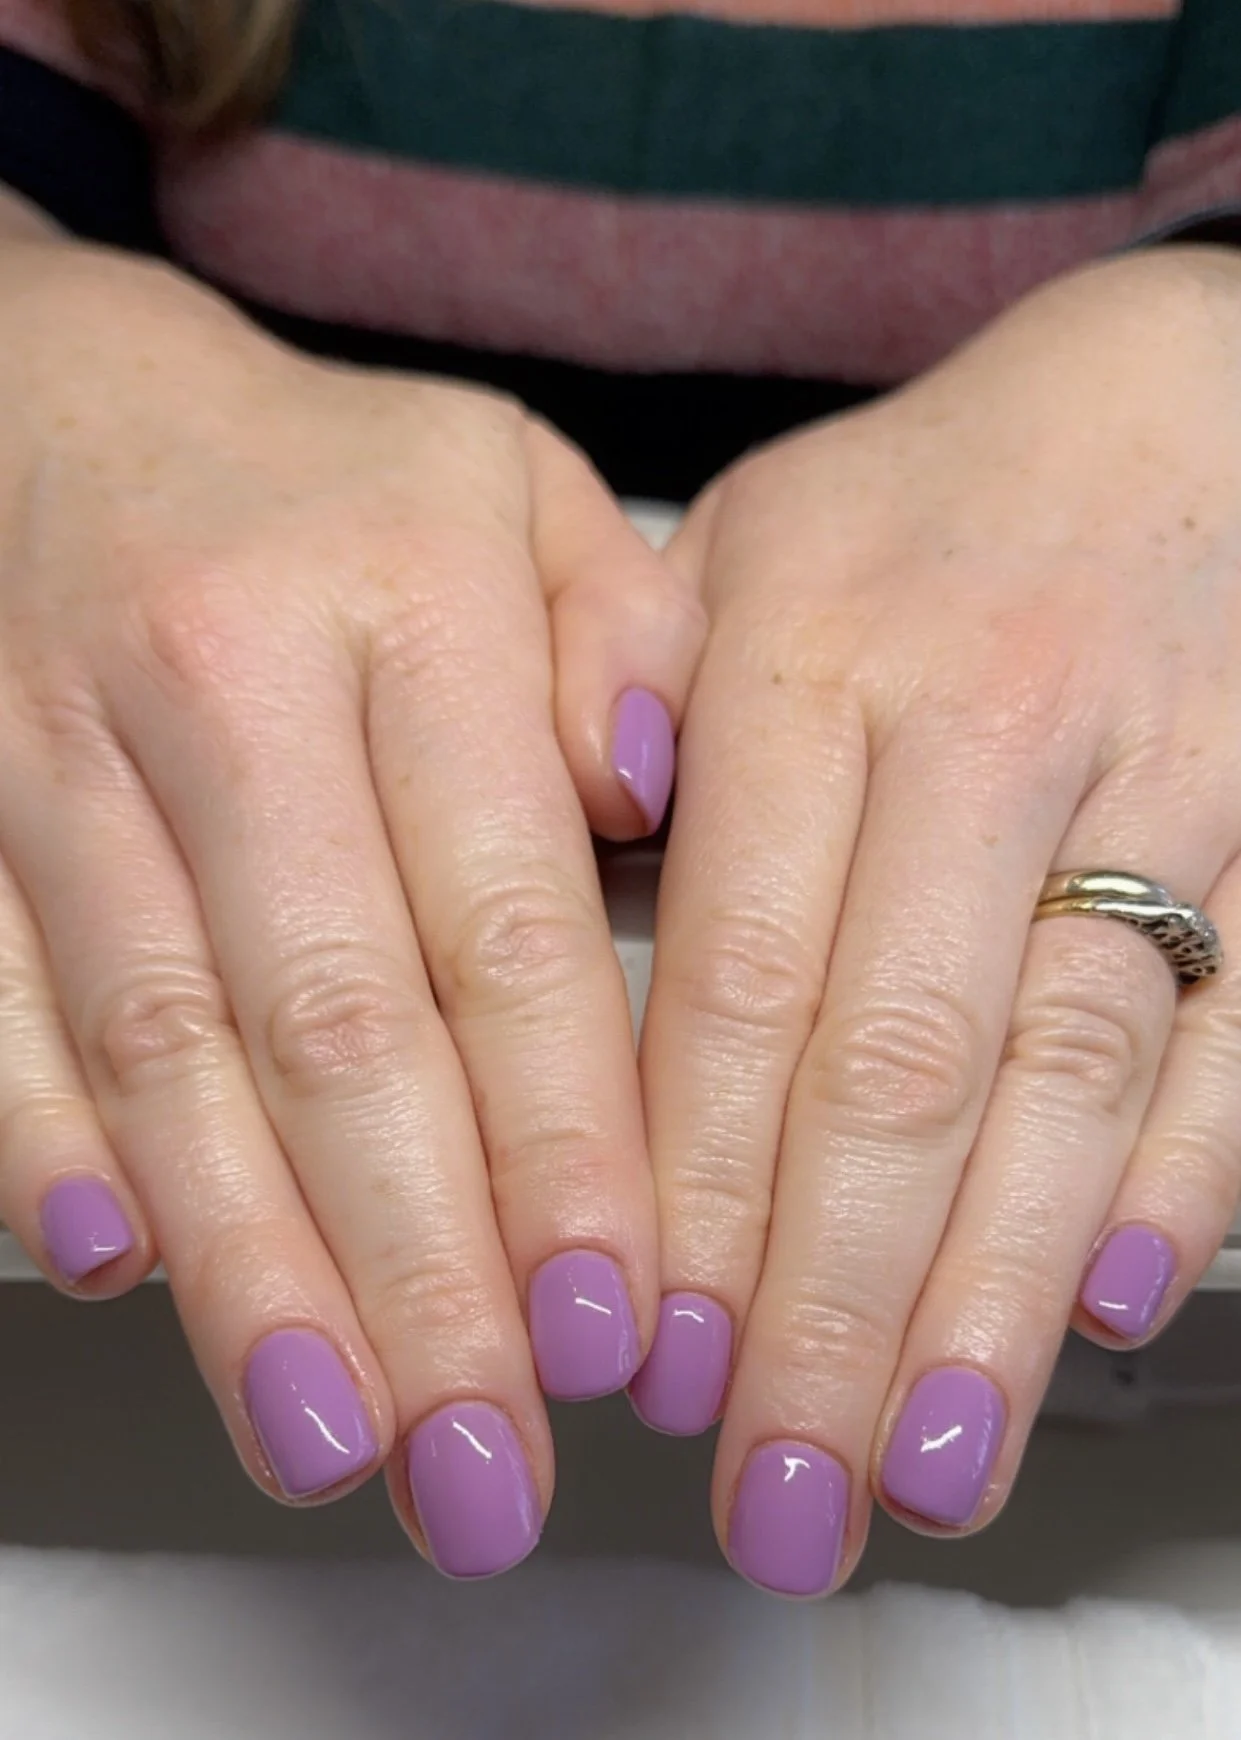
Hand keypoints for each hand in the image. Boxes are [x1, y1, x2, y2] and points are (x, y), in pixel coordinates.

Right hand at [0, 223, 702, 1573]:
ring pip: (160, 1044)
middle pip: (330, 1019)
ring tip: (330, 1435)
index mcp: (403, 594)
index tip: (614, 1315)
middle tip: (486, 1456)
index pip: (499, 911)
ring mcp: (58, 752)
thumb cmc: (330, 476)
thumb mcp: (516, 490)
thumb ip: (622, 633)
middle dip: (415, 1265)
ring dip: (247, 1261)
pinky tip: (114, 1273)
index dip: (561, 1131)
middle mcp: (224, 682)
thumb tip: (651, 794)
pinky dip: (41, 1143)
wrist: (57, 401)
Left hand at [635, 247, 1240, 1594]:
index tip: (648, 1351)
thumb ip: (637, 714)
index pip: (738, 966)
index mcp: (816, 654)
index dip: (692, 1181)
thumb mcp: (750, 548)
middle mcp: (986, 719)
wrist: (1185, 399)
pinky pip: (1236, 1024)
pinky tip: (1104, 1300)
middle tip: (775, 1486)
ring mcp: (1158, 775)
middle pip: (899, 1056)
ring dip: (990, 1289)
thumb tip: (571, 914)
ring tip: (922, 1463)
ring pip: (1069, 1071)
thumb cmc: (932, 501)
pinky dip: (1177, 1174)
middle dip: (827, 1298)